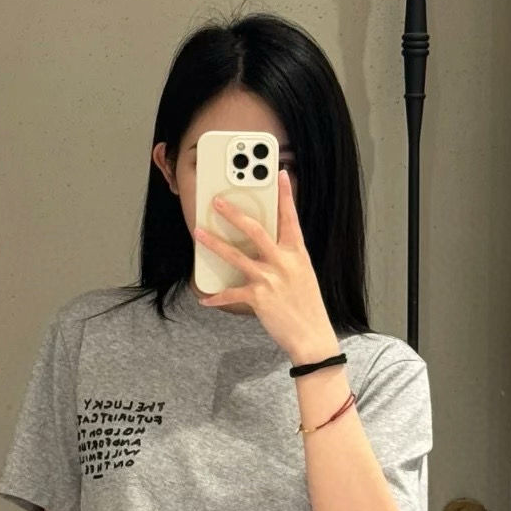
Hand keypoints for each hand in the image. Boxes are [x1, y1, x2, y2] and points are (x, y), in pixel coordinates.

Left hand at [193, 169, 338, 363]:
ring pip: (235, 255)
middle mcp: (283, 262)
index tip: (279, 174)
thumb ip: (287, 259)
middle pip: (254, 229)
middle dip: (233, 213)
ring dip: (213, 243)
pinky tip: (204, 298)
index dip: (285, 194)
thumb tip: (267, 249)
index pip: (290, 217)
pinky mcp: (258, 298)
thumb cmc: (307, 307)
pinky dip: (216, 297)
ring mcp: (270, 278)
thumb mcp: (303, 275)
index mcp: (297, 253)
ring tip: (198, 233)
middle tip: (217, 201)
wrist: (312, 336)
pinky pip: (231, 293)